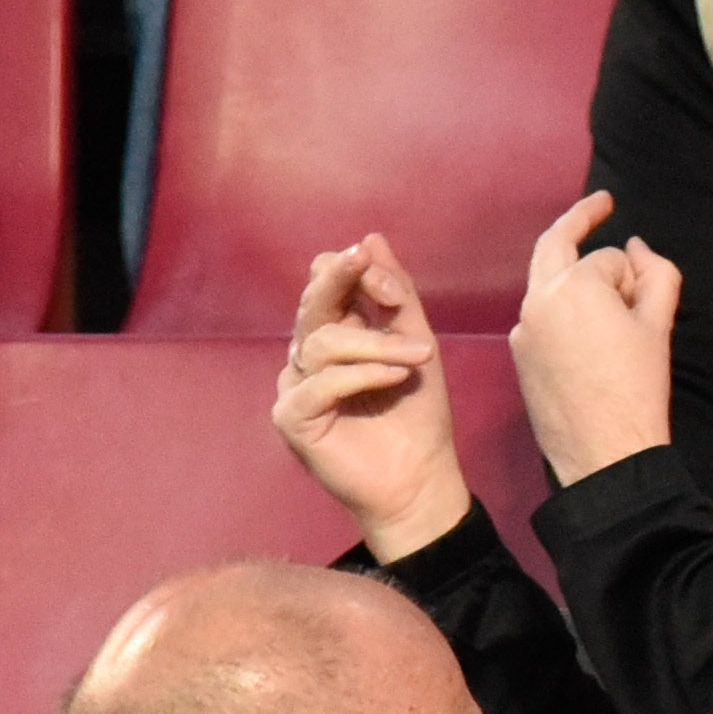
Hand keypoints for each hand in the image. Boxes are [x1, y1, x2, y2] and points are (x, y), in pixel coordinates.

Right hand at [273, 234, 469, 561]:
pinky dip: (361, 375)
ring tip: (418, 359)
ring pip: (322, 343)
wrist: (420, 476)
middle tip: (363, 265)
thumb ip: (395, 295)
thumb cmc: (417, 412)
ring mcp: (296, 386)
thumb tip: (371, 238)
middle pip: (312, 306)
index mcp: (336, 333)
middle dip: (339, 280)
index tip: (378, 266)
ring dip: (376, 344)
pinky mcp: (291, 418)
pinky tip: (395, 377)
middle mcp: (309, 356)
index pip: (326, 285)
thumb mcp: (417, 343)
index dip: (348, 269)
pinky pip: (319, 384)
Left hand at [509, 192, 682, 490]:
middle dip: (578, 221)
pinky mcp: (517, 356)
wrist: (604, 452)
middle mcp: (538, 300)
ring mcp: (522, 329)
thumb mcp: (658, 325)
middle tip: (602, 205)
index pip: (609, 258)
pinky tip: (589, 341)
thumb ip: (655, 272)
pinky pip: (542, 318)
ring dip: (577, 281)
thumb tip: (637, 246)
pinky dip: (564, 313)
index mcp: (573, 286)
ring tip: (612, 308)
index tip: (649, 299)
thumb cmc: (638, 386)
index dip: (635, 275)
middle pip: (555, 245)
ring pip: (549, 285)